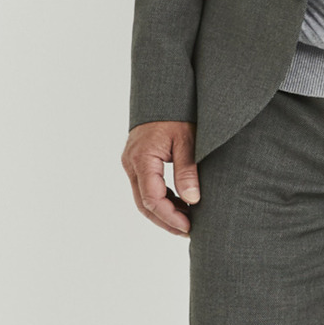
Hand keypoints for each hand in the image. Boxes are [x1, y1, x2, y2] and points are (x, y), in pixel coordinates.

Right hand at [123, 120, 199, 237]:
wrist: (163, 92)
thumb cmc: (177, 112)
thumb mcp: (187, 140)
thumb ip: (188, 170)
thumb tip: (192, 200)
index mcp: (142, 158)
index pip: (152, 198)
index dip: (170, 217)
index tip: (189, 227)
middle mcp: (131, 163)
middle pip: (144, 204)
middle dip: (166, 221)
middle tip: (188, 232)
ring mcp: (132, 163)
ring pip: (143, 198)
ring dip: (163, 212)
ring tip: (187, 222)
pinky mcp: (137, 162)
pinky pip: (146, 187)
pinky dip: (162, 199)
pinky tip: (180, 205)